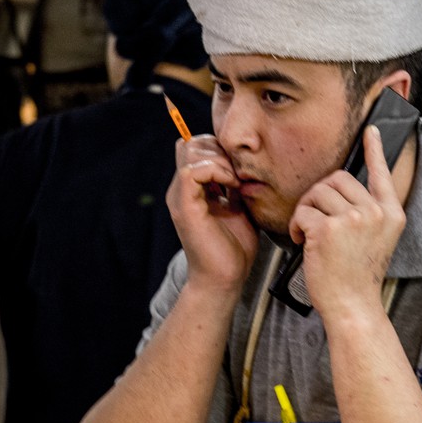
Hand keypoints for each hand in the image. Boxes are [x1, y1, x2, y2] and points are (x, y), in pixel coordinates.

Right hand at [167, 133, 258, 291]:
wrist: (225, 279)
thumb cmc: (233, 248)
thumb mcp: (238, 207)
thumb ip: (233, 186)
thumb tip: (241, 165)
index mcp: (191, 189)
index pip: (195, 148)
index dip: (218, 148)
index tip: (239, 168)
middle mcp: (181, 190)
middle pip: (190, 144)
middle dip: (219, 149)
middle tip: (237, 172)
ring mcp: (180, 197)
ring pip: (190, 151)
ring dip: (219, 160)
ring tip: (235, 181)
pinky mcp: (185, 207)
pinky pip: (192, 171)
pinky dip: (216, 171)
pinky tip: (231, 187)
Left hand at [288, 126, 405, 323]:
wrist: (353, 306)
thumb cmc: (357, 276)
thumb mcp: (375, 240)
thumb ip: (366, 213)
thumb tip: (342, 188)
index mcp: (390, 214)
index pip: (382, 174)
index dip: (375, 150)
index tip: (371, 130)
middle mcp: (375, 212)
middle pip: (337, 179)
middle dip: (320, 196)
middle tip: (316, 221)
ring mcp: (353, 219)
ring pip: (317, 192)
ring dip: (306, 211)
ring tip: (311, 235)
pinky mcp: (328, 228)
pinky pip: (303, 211)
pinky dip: (297, 226)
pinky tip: (304, 243)